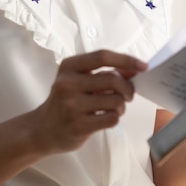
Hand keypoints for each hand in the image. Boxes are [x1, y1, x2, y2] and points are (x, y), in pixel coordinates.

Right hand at [30, 50, 146, 154]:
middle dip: (128, 88)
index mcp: (69, 67)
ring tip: (114, 108)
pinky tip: (106, 117)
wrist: (43, 129)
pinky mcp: (79, 125)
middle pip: (112, 79)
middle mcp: (68, 83)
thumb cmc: (65, 100)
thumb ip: (103, 72)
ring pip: (115, 101)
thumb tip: (134, 68)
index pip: (102, 57)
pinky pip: (112, 118)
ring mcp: (72, 105)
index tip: (143, 66)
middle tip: (129, 95)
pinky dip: (115, 117)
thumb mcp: (78, 79)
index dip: (126, 59)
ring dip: (121, 105)